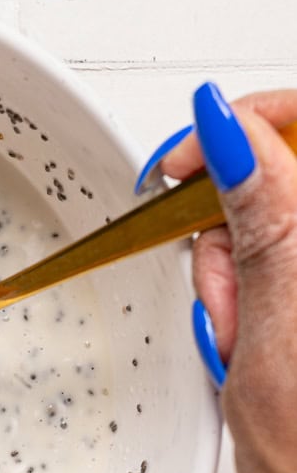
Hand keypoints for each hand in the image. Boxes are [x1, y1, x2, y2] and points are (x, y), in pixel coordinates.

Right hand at [139, 85, 296, 472]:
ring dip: (242, 272)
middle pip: (292, 176)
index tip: (185, 164)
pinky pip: (276, 276)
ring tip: (239, 338)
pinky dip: (251, 302)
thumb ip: (265, 212)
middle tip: (223, 287)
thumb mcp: (279, 335)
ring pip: (279, 231)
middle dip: (238, 218)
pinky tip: (251, 349)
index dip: (245, 125)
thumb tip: (230, 123)